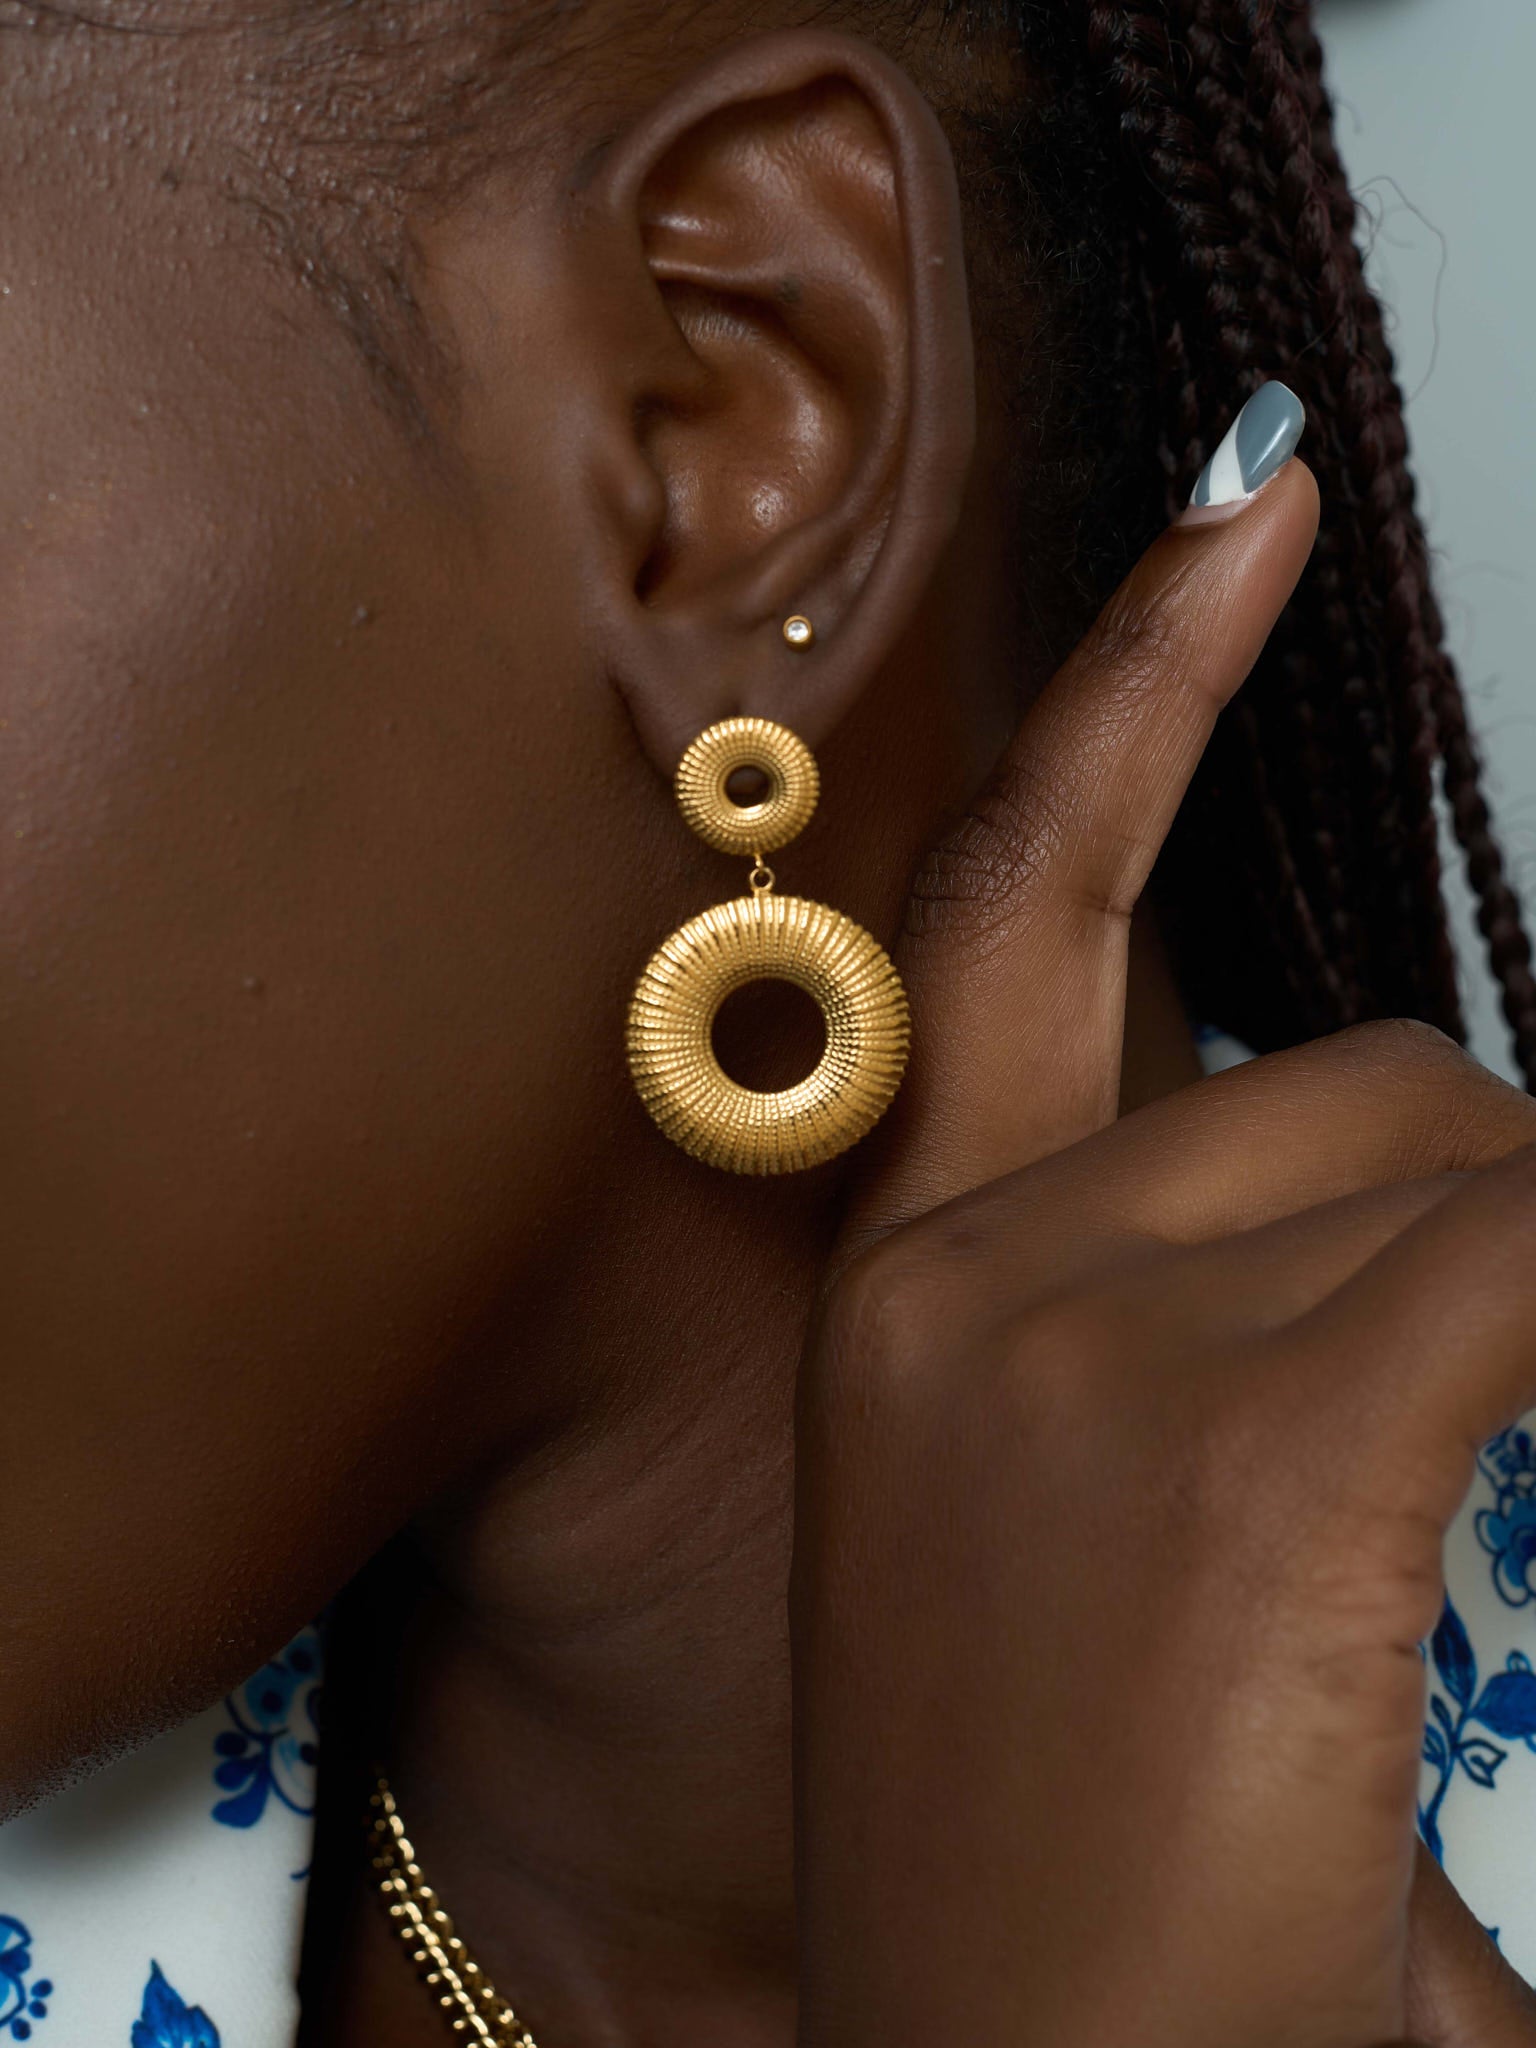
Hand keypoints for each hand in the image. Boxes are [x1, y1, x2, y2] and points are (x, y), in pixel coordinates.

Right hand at [793, 459, 1535, 2047]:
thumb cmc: (1076, 1862)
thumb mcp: (1090, 1537)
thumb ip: (1221, 1315)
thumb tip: (1437, 1202)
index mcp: (911, 1295)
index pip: (1022, 909)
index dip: (1138, 692)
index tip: (1249, 504)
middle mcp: (961, 1279)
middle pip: (1338, 1073)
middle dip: (1466, 1200)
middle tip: (1471, 1403)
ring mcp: (1075, 1344)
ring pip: (1447, 1154)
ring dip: (1522, 1287)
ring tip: (1455, 1510)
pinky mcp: (1241, 1439)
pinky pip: (1521, 1256)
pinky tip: (1525, 1448)